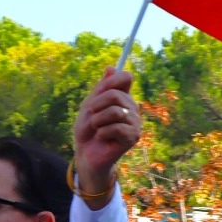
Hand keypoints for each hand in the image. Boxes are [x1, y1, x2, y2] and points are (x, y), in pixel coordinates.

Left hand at [71, 68, 140, 200]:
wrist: (86, 154)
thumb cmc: (87, 130)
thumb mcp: (90, 105)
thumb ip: (101, 88)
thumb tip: (111, 67)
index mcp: (123, 97)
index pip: (125, 77)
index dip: (108, 83)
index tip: (95, 96)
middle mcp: (132, 107)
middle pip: (116, 94)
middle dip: (96, 105)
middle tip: (91, 117)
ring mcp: (135, 122)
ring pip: (116, 111)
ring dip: (98, 120)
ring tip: (95, 128)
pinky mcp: (133, 137)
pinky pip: (117, 128)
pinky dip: (102, 132)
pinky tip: (100, 137)